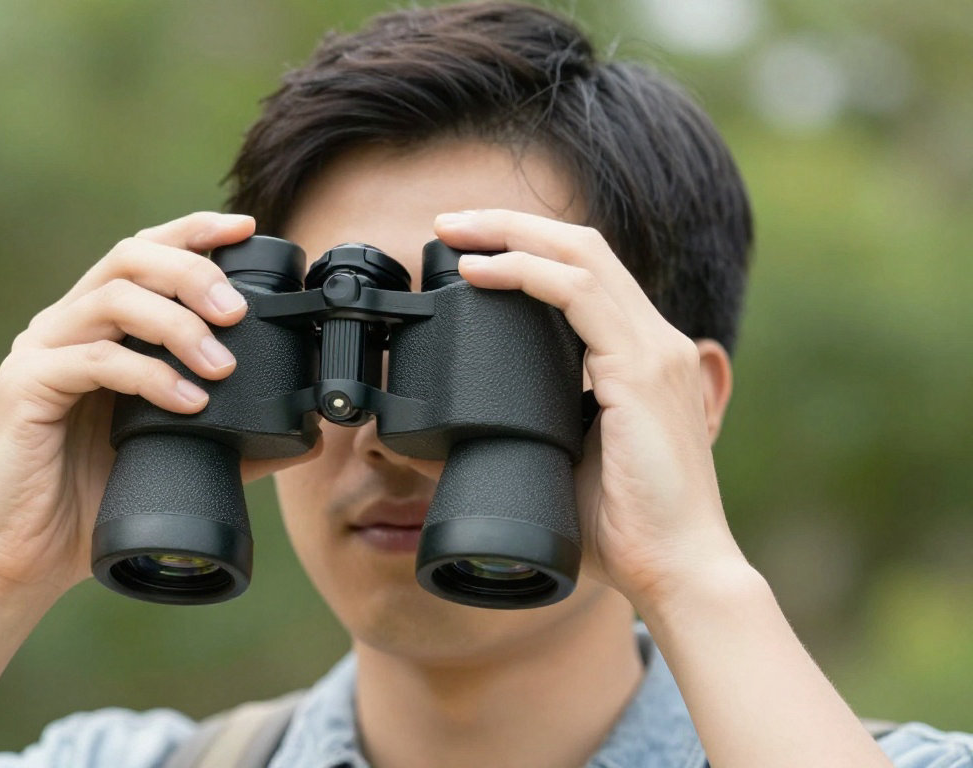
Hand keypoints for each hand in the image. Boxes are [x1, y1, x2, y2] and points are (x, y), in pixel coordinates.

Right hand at [0, 212, 319, 602]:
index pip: (144, 253)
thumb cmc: (91, 502)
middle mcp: (65, 326)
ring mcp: (40, 352)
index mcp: (96, 328)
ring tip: (221, 363)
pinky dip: (150, 376)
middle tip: (239, 312)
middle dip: (192, 272)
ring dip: (176, 323)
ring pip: (112, 300)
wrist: (24, 557)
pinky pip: (95, 361)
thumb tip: (305, 433)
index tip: (247, 231)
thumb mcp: (172, 455)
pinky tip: (189, 401)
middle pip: (129, 258)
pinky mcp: (24, 387)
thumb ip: (229, 434)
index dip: (193, 232)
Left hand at [433, 209, 744, 608]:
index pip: (587, 275)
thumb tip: (457, 427)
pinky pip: (578, 295)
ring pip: (581, 255)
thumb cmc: (625, 529)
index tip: (470, 249)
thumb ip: (531, 430)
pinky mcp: (640, 371)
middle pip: (583, 247)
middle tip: (450, 224)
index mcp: (641, 358)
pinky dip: (525, 272)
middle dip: (511, 224)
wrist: (677, 570)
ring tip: (457, 233)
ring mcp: (654, 351)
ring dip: (511, 234)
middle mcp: (656, 342)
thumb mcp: (565, 460)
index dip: (530, 248)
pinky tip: (483, 272)